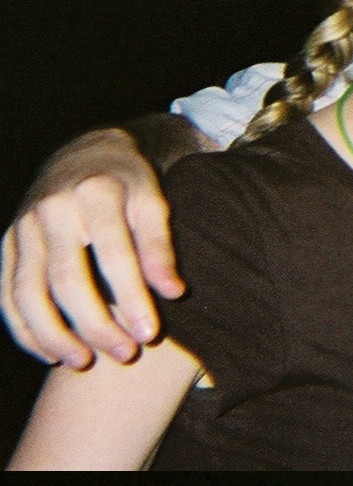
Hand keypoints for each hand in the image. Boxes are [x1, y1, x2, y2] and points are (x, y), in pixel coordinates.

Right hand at [1, 128, 184, 367]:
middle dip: (95, 324)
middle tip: (125, 354)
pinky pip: (7, 295)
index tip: (150, 334)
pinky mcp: (5, 244)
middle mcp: (52, 209)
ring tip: (83, 362)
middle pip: (66, 280)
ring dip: (53, 336)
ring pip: (27, 294)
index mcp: (97, 193)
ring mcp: (22, 227)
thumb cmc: (129, 184)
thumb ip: (160, 246)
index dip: (132, 298)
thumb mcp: (154, 201)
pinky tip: (49, 353)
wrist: (83, 153)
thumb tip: (174, 293)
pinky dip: (24, 329)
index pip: (114, 255)